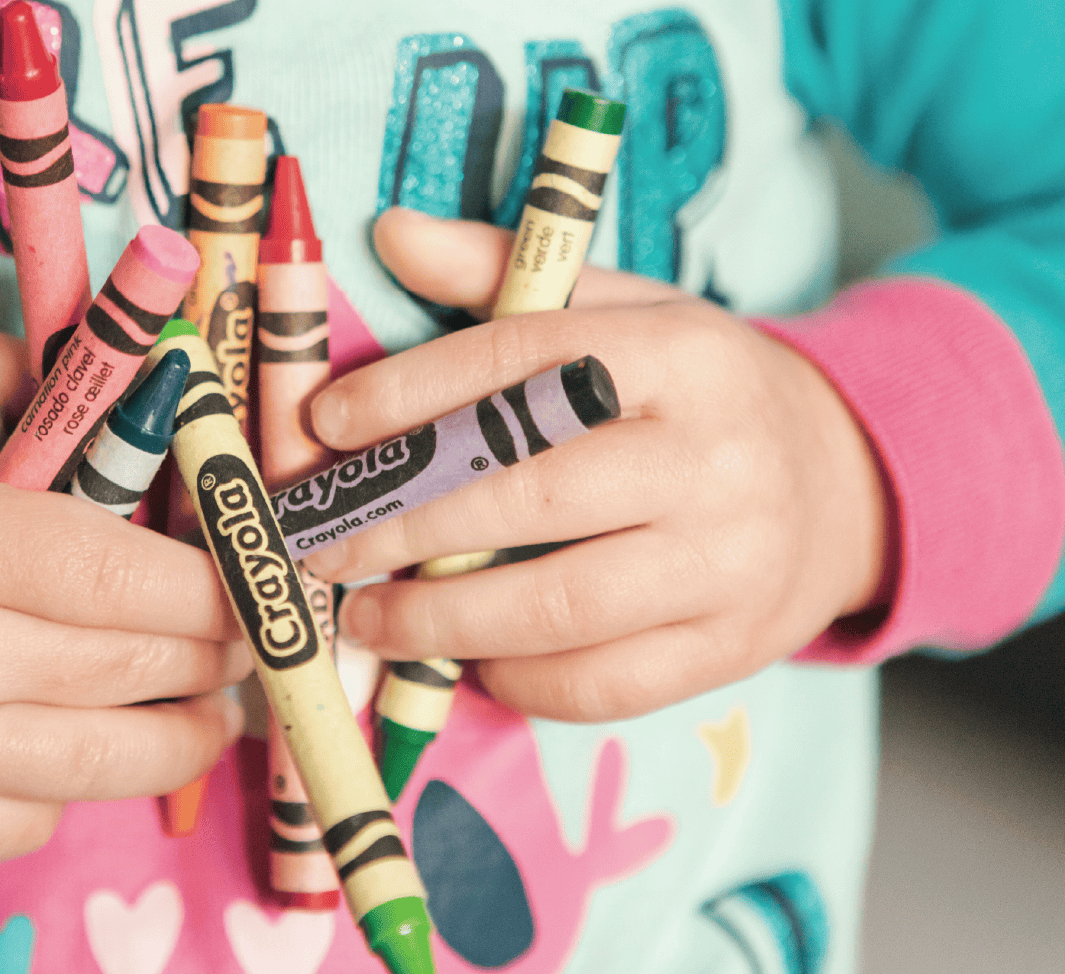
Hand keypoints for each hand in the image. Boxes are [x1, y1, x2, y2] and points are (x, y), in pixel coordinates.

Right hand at [0, 332, 248, 864]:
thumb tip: (109, 361)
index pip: (122, 570)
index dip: (215, 580)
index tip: (259, 576)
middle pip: (136, 665)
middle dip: (220, 652)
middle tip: (255, 635)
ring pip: (112, 759)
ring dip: (186, 731)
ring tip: (212, 704)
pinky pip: (42, 816)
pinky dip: (77, 781)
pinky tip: (74, 740)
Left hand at [303, 208, 889, 721]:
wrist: (844, 484)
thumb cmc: (696, 394)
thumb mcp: (623, 313)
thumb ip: (507, 276)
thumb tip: (391, 232)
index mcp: (683, 355)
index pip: (525, 364)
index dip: (412, 394)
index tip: (327, 425)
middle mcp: (714, 459)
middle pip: (529, 495)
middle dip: (404, 525)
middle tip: (323, 543)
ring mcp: (730, 563)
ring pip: (557, 606)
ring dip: (439, 620)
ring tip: (366, 617)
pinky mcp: (730, 647)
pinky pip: (600, 683)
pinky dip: (515, 678)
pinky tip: (464, 657)